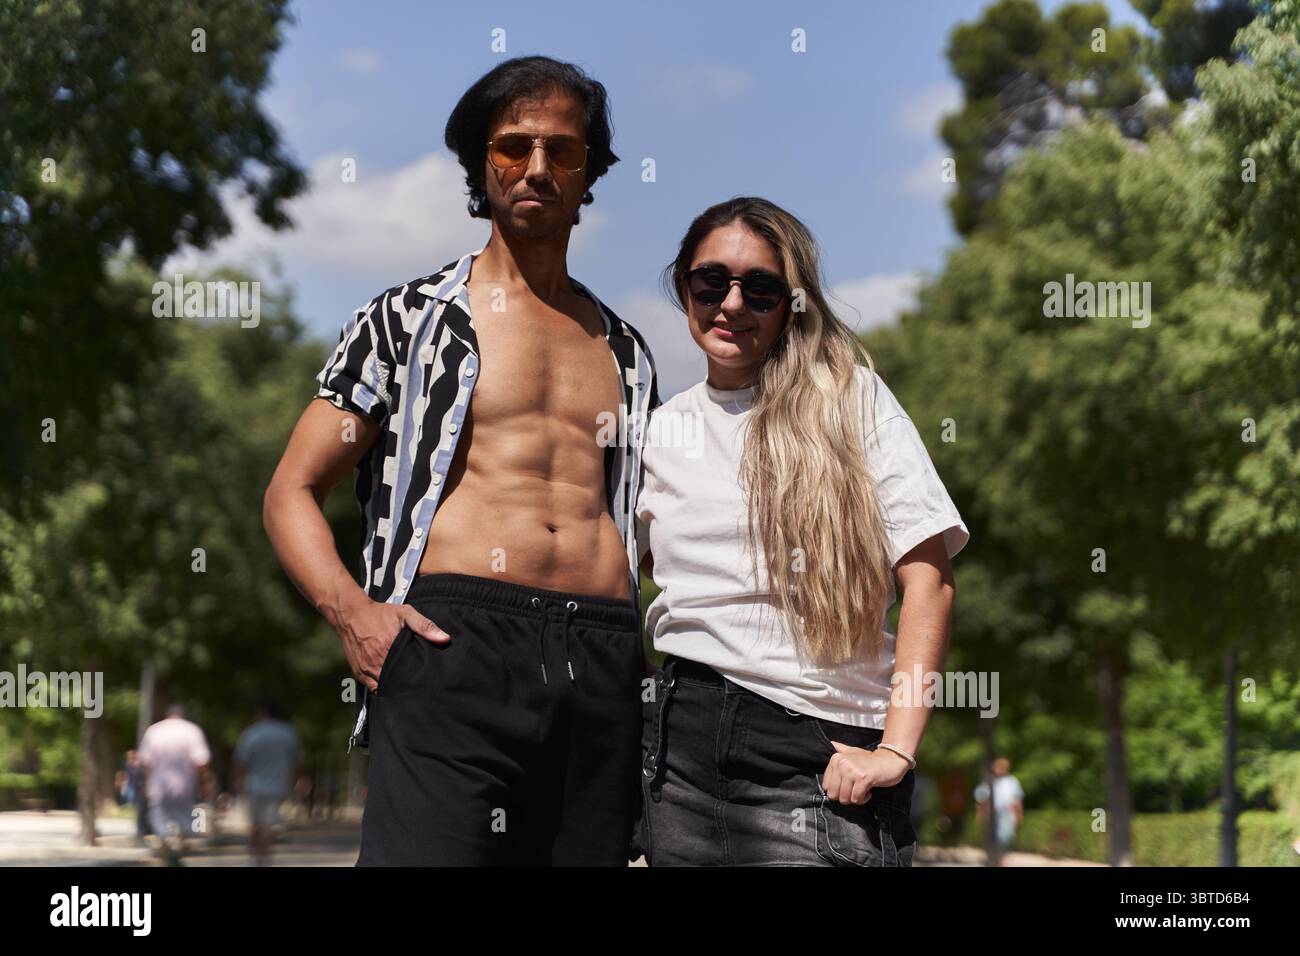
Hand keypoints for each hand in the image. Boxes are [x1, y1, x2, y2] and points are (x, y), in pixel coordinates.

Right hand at [335, 595, 450, 691]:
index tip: (425, 681)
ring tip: (406, 687)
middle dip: (406, 687)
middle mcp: (375, 663)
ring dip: (394, 689)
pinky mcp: (358, 672)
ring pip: (383, 689)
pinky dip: (381, 688)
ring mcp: (365, 670)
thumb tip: (445, 639)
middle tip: (418, 686)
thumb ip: (425, 626)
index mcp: (388, 649)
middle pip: (395, 684)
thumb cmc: (380, 613)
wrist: (351, 614)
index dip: (416, 680)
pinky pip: (372, 688)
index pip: (407, 675)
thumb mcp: (405, 613)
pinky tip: (391, 684)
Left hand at [820, 741, 910, 803]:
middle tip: (855, 790)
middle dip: (845, 797)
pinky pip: (856, 799)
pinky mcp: (863, 778)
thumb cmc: (870, 760)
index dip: (837, 791)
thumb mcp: (851, 752)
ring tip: (862, 789)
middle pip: (834, 794)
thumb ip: (839, 750)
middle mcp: (842, 763)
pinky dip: (863, 799)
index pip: (826, 786)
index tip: (847, 786)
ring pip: (845, 798)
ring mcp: (852, 771)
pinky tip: (868, 790)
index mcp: (836, 759)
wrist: (891, 760)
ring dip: (855, 798)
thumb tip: (828, 744)